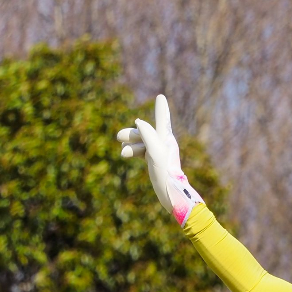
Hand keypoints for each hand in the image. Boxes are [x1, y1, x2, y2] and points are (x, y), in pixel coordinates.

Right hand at [116, 94, 205, 224]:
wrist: (172, 194)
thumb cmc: (165, 173)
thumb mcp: (155, 152)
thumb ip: (147, 135)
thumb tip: (138, 122)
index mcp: (165, 139)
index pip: (162, 120)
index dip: (161, 109)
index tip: (161, 97)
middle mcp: (163, 143)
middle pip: (145, 132)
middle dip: (132, 134)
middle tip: (119, 137)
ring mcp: (159, 153)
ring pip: (141, 143)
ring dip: (130, 145)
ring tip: (122, 153)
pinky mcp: (155, 162)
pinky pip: (142, 152)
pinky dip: (133, 151)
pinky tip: (125, 154)